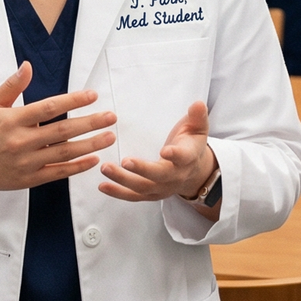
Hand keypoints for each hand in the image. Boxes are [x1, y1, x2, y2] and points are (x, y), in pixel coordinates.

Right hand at [0, 62, 115, 217]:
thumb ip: (11, 86)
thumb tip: (28, 66)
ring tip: (109, 136)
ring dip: (90, 145)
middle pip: (62, 132)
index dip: (72, 101)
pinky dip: (76, 167)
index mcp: (12, 120)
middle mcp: (20, 142)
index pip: (48, 108)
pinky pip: (57, 173)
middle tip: (111, 117)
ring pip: (64, 153)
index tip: (92, 95)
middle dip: (90, 123)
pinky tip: (94, 159)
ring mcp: (26, 163)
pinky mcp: (28, 180)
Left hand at [99, 100, 217, 208]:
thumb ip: (198, 116)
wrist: (195, 172)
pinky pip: (133, 196)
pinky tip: (102, 185)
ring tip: (105, 168)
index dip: (175, 155)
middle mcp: (175, 176)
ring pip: (142, 188)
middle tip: (124, 161)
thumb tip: (198, 103)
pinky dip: (118, 192)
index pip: (183, 157)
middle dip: (141, 170)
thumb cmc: (191, 145)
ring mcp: (162, 188)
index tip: (165, 150)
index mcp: (188, 158)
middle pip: (159, 176)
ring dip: (123, 180)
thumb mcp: (198, 128)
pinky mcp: (151, 194)